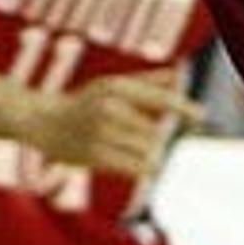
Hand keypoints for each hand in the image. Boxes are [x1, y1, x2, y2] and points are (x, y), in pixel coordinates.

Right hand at [31, 62, 196, 176]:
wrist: (41, 121)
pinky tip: (142, 166)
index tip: (202, 116)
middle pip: (155, 131)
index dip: (183, 107)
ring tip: (135, 151)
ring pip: (146, 151)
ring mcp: (101, 133)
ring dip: (149, 155)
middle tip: (142, 137)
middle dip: (156, 137)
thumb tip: (177, 76)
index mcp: (116, 86)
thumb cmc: (84, 101)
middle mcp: (110, 107)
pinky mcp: (94, 157)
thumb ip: (146, 82)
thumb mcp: (111, 84)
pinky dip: (142, 168)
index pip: (159, 98)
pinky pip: (133, 168)